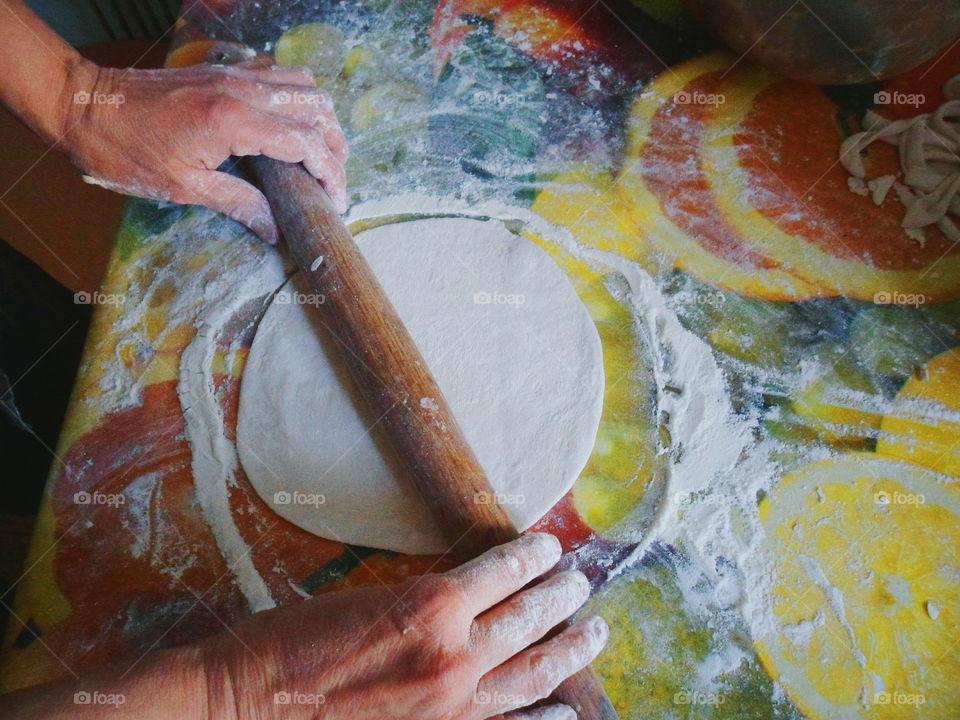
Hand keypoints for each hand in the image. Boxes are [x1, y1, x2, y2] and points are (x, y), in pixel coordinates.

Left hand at [59, 60, 347, 243]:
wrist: (85, 104)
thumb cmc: (127, 150)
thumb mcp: (183, 187)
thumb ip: (238, 203)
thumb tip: (273, 228)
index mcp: (233, 121)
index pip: (304, 142)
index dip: (329, 172)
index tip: (336, 199)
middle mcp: (241, 90)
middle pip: (314, 107)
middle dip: (335, 144)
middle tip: (335, 177)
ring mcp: (233, 74)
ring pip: (301, 82)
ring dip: (321, 115)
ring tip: (324, 148)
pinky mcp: (223, 70)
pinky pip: (276, 71)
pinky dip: (296, 94)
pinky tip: (291, 119)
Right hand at [200, 533, 607, 719]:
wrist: (250, 705)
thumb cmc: (292, 643)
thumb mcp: (362, 597)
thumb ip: (421, 599)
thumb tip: (462, 595)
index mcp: (430, 606)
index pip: (501, 571)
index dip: (532, 556)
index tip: (550, 547)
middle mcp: (453, 655)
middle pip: (527, 619)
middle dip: (561, 597)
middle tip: (581, 583)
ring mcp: (453, 706)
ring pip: (533, 672)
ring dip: (569, 647)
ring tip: (594, 630)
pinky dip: (544, 718)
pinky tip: (567, 709)